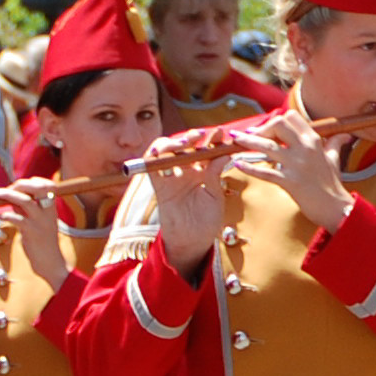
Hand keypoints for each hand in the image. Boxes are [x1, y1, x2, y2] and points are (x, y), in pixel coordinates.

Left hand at [4, 180, 68, 288]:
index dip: (33, 181)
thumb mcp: (37, 221)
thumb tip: (11, 196)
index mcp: (52, 208)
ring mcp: (41, 223)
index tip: (19, 185)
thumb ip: (26, 208)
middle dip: (20, 184)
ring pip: (26, 201)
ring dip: (8, 194)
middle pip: (39, 188)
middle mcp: (48, 213)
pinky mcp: (32, 233)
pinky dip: (6, 215)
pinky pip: (17, 220)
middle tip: (4, 188)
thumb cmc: (41, 242)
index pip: (48, 185)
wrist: (50, 263)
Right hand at [144, 131, 238, 276]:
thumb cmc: (206, 221)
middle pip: (184, 146)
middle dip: (194, 137)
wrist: (193, 241)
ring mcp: (170, 177)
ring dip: (175, 142)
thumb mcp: (215, 195)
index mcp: (201, 172)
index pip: (204, 149)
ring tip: (189, 141)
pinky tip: (167, 149)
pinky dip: (155, 155)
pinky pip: (151, 166)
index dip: (212, 140)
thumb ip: (215, 174)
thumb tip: (224, 153)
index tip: (223, 134)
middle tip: (205, 134)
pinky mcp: (159, 186)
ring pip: (166, 151)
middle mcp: (184, 171)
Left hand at [231, 104, 354, 231]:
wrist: (335, 208)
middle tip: (250, 135)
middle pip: (278, 124)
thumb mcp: (334, 159)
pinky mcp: (289, 182)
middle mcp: (305, 149)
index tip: (266, 129)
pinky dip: (250, 168)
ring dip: (248, 142)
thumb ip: (334, 144)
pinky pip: (265, 172)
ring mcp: (296, 165)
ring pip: (267, 146)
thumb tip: (344, 135)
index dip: (276, 120)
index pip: (291, 117)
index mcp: (314, 140)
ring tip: (235, 140)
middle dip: (262, 128)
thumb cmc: (333, 184)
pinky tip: (238, 164)